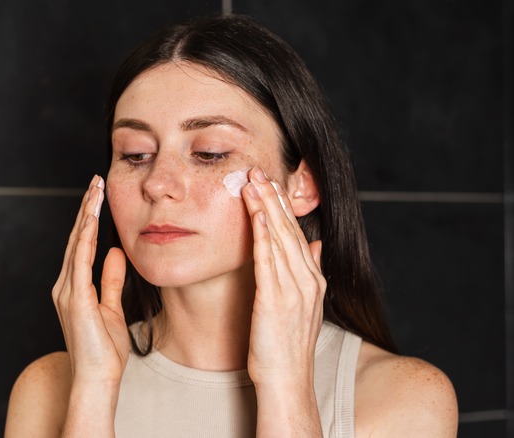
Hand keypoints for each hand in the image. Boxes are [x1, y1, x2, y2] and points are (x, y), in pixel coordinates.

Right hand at [52, 175, 129, 386]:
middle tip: (96, 181)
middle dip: (86, 208)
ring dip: (86, 215)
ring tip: (95, 190)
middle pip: (75, 238)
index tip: (98, 195)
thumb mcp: (112, 307)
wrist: (97, 379)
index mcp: (73, 288)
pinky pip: (80, 261)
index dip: (89, 219)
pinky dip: (85, 238)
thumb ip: (112, 279)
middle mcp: (65, 285)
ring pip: (75, 243)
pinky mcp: (75, 298)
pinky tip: (91, 219)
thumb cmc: (105, 350)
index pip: (81, 245)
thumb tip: (117, 252)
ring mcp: (67, 291)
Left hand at [241, 166, 325, 387]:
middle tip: (258, 170)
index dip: (283, 206)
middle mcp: (308, 280)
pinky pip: (267, 259)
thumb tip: (313, 245)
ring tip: (252, 181)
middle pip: (289, 229)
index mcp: (313, 280)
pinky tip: (253, 214)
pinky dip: (261, 233)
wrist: (287, 381)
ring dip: (265, 207)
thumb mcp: (302, 306)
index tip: (271, 183)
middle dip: (273, 197)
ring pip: (279, 238)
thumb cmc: (287, 347)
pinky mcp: (275, 299)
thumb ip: (307, 273)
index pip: (297, 234)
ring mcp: (294, 289)